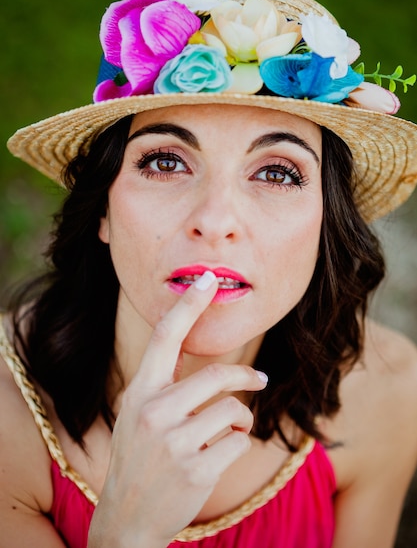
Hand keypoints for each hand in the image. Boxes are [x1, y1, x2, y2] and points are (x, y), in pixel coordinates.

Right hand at [88, 271, 267, 547]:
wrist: (127, 519)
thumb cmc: (138, 458)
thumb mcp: (136, 414)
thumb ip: (161, 384)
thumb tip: (187, 346)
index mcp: (140, 392)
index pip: (166, 337)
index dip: (188, 304)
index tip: (207, 279)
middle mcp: (154, 412)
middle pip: (218, 376)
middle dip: (247, 378)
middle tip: (261, 381)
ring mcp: (175, 443)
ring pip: (234, 411)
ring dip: (240, 420)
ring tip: (229, 432)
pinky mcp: (197, 470)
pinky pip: (239, 441)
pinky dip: (238, 445)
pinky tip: (218, 458)